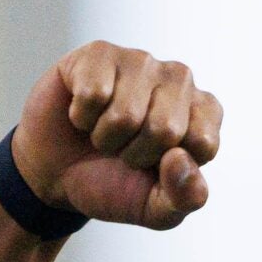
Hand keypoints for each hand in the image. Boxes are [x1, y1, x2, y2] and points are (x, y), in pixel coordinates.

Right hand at [10, 41, 221, 230]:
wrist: (56, 172)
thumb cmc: (114, 183)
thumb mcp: (156, 209)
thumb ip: (185, 197)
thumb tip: (179, 158)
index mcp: (205, 113)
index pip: (203, 143)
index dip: (170, 168)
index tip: (155, 165)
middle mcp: (180, 79)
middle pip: (165, 128)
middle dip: (135, 154)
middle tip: (123, 150)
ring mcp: (141, 61)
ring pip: (126, 114)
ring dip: (106, 137)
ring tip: (104, 131)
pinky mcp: (100, 53)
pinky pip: (93, 93)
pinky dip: (82, 116)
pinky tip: (84, 112)